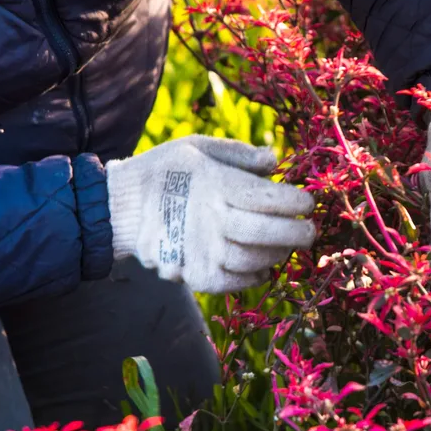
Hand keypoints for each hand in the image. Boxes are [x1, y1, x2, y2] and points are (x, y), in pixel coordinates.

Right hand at [105, 135, 314, 292]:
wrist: (121, 207)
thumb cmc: (166, 171)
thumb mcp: (198, 147)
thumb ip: (238, 153)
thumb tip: (274, 160)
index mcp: (215, 185)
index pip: (266, 197)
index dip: (294, 201)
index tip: (306, 202)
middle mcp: (212, 219)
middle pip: (266, 232)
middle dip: (297, 233)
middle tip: (310, 231)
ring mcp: (203, 250)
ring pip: (254, 260)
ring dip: (277, 254)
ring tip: (285, 246)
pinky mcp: (196, 274)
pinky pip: (235, 283)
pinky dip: (254, 277)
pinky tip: (262, 267)